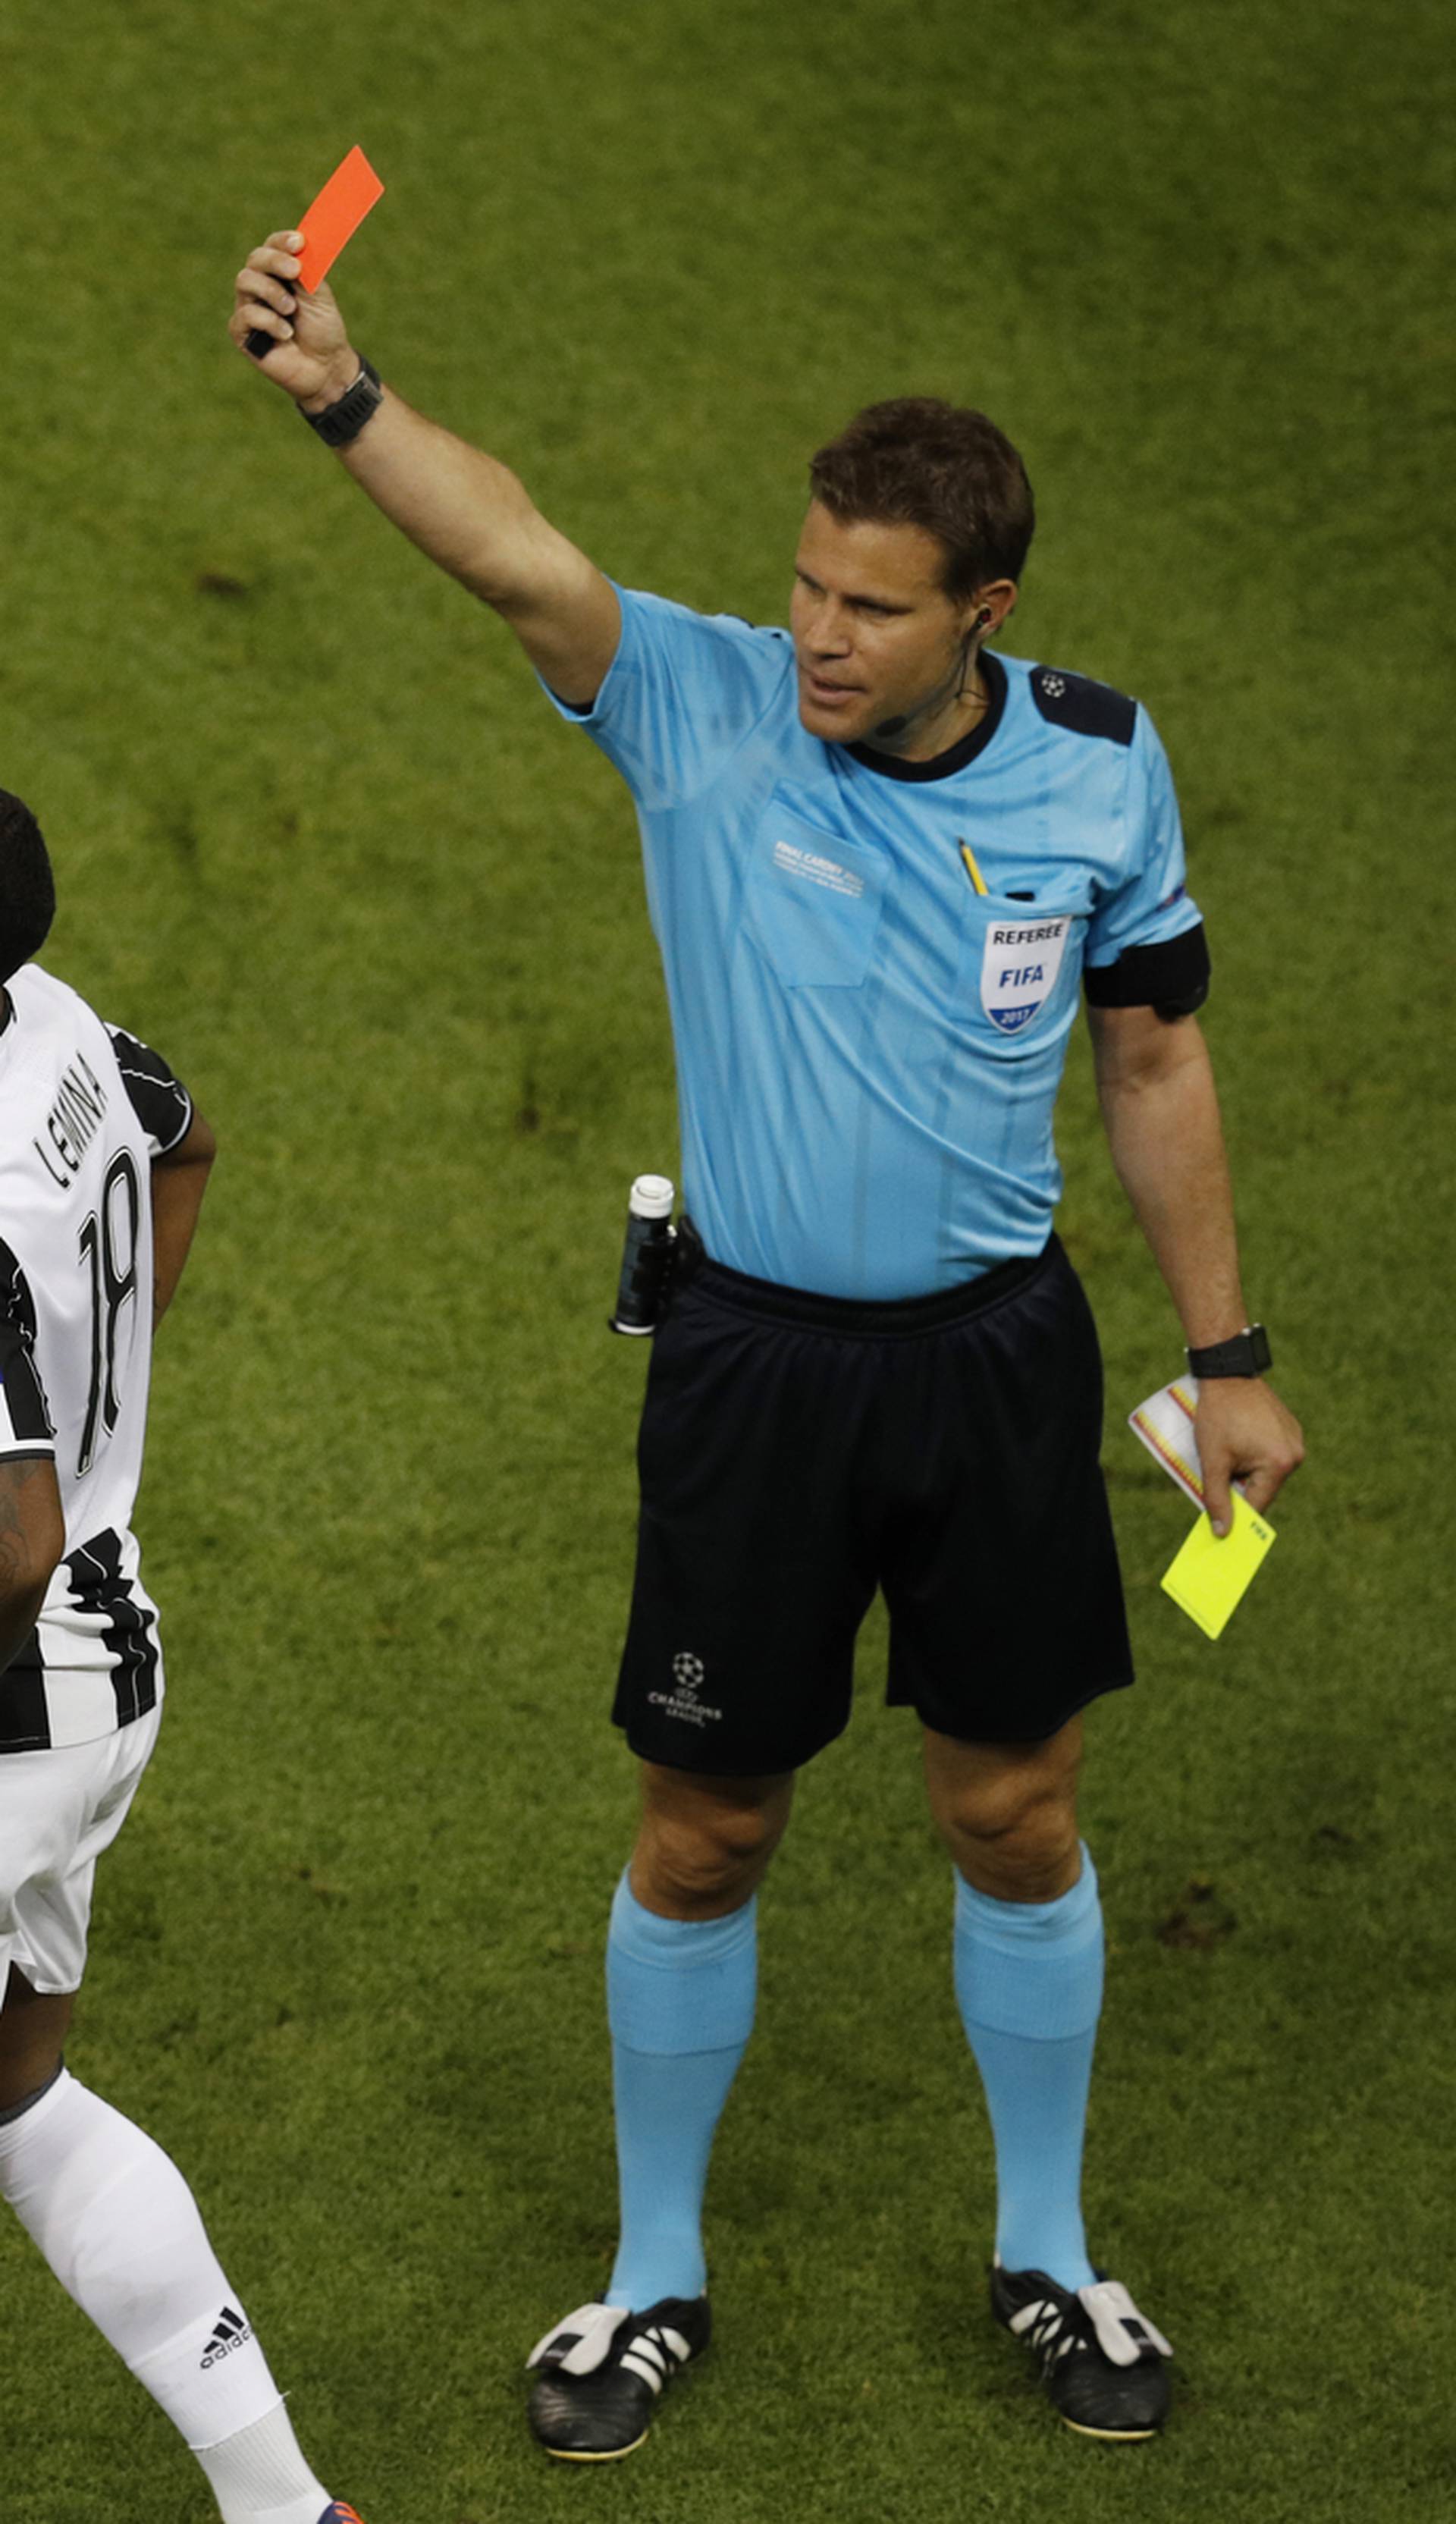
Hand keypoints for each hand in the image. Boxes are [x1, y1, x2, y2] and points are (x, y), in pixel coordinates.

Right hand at [229, 231, 357, 409]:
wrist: (326, 368)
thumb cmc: (323, 331)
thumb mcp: (320, 298)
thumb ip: (308, 273)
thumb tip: (298, 250)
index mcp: (279, 273)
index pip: (272, 247)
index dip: (282, 242)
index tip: (298, 242)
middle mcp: (260, 286)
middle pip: (255, 259)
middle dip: (275, 261)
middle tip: (295, 270)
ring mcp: (248, 307)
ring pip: (244, 281)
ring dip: (271, 292)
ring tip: (291, 310)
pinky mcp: (242, 332)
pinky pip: (246, 314)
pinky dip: (269, 322)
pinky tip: (286, 335)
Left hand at [1195, 1378, 1303, 1536]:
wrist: (1228, 1375)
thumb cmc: (1218, 1416)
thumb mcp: (1212, 1461)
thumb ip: (1216, 1498)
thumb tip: (1222, 1532)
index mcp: (1279, 1464)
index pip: (1258, 1504)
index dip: (1237, 1515)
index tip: (1221, 1525)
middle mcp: (1295, 1455)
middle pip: (1264, 1489)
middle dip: (1240, 1487)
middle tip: (1218, 1475)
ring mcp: (1296, 1441)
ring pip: (1267, 1473)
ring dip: (1247, 1471)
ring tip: (1228, 1451)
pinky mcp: (1291, 1430)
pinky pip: (1271, 1455)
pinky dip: (1254, 1456)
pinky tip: (1238, 1440)